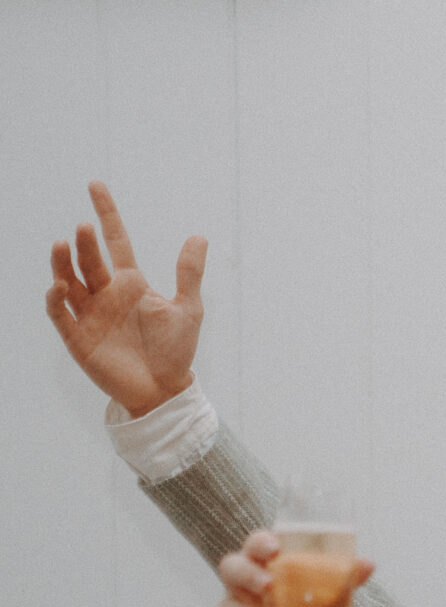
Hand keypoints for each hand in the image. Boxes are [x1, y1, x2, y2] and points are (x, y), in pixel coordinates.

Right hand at [46, 181, 206, 416]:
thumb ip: (189, 274)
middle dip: (85, 244)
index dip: (107, 213)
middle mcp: (106, 294)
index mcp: (130, 283)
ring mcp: (90, 314)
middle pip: (90, 261)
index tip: (96, 185)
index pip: (115, 241)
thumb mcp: (187, 309)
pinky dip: (57, 299)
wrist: (165, 391)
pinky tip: (60, 286)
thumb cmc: (176, 351)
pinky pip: (61, 314)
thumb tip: (198, 236)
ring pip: (69, 281)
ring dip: (64, 264)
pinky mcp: (78, 338)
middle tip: (84, 228)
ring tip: (64, 245)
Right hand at [215, 528, 374, 606]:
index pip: (256, 544)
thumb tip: (367, 565)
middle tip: (268, 585)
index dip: (260, 543)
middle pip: (231, 570)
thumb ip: (348, 577)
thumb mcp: (338, 592)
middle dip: (247, 575)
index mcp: (268, 561)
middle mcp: (247, 581)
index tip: (274, 547)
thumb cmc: (322, 606)